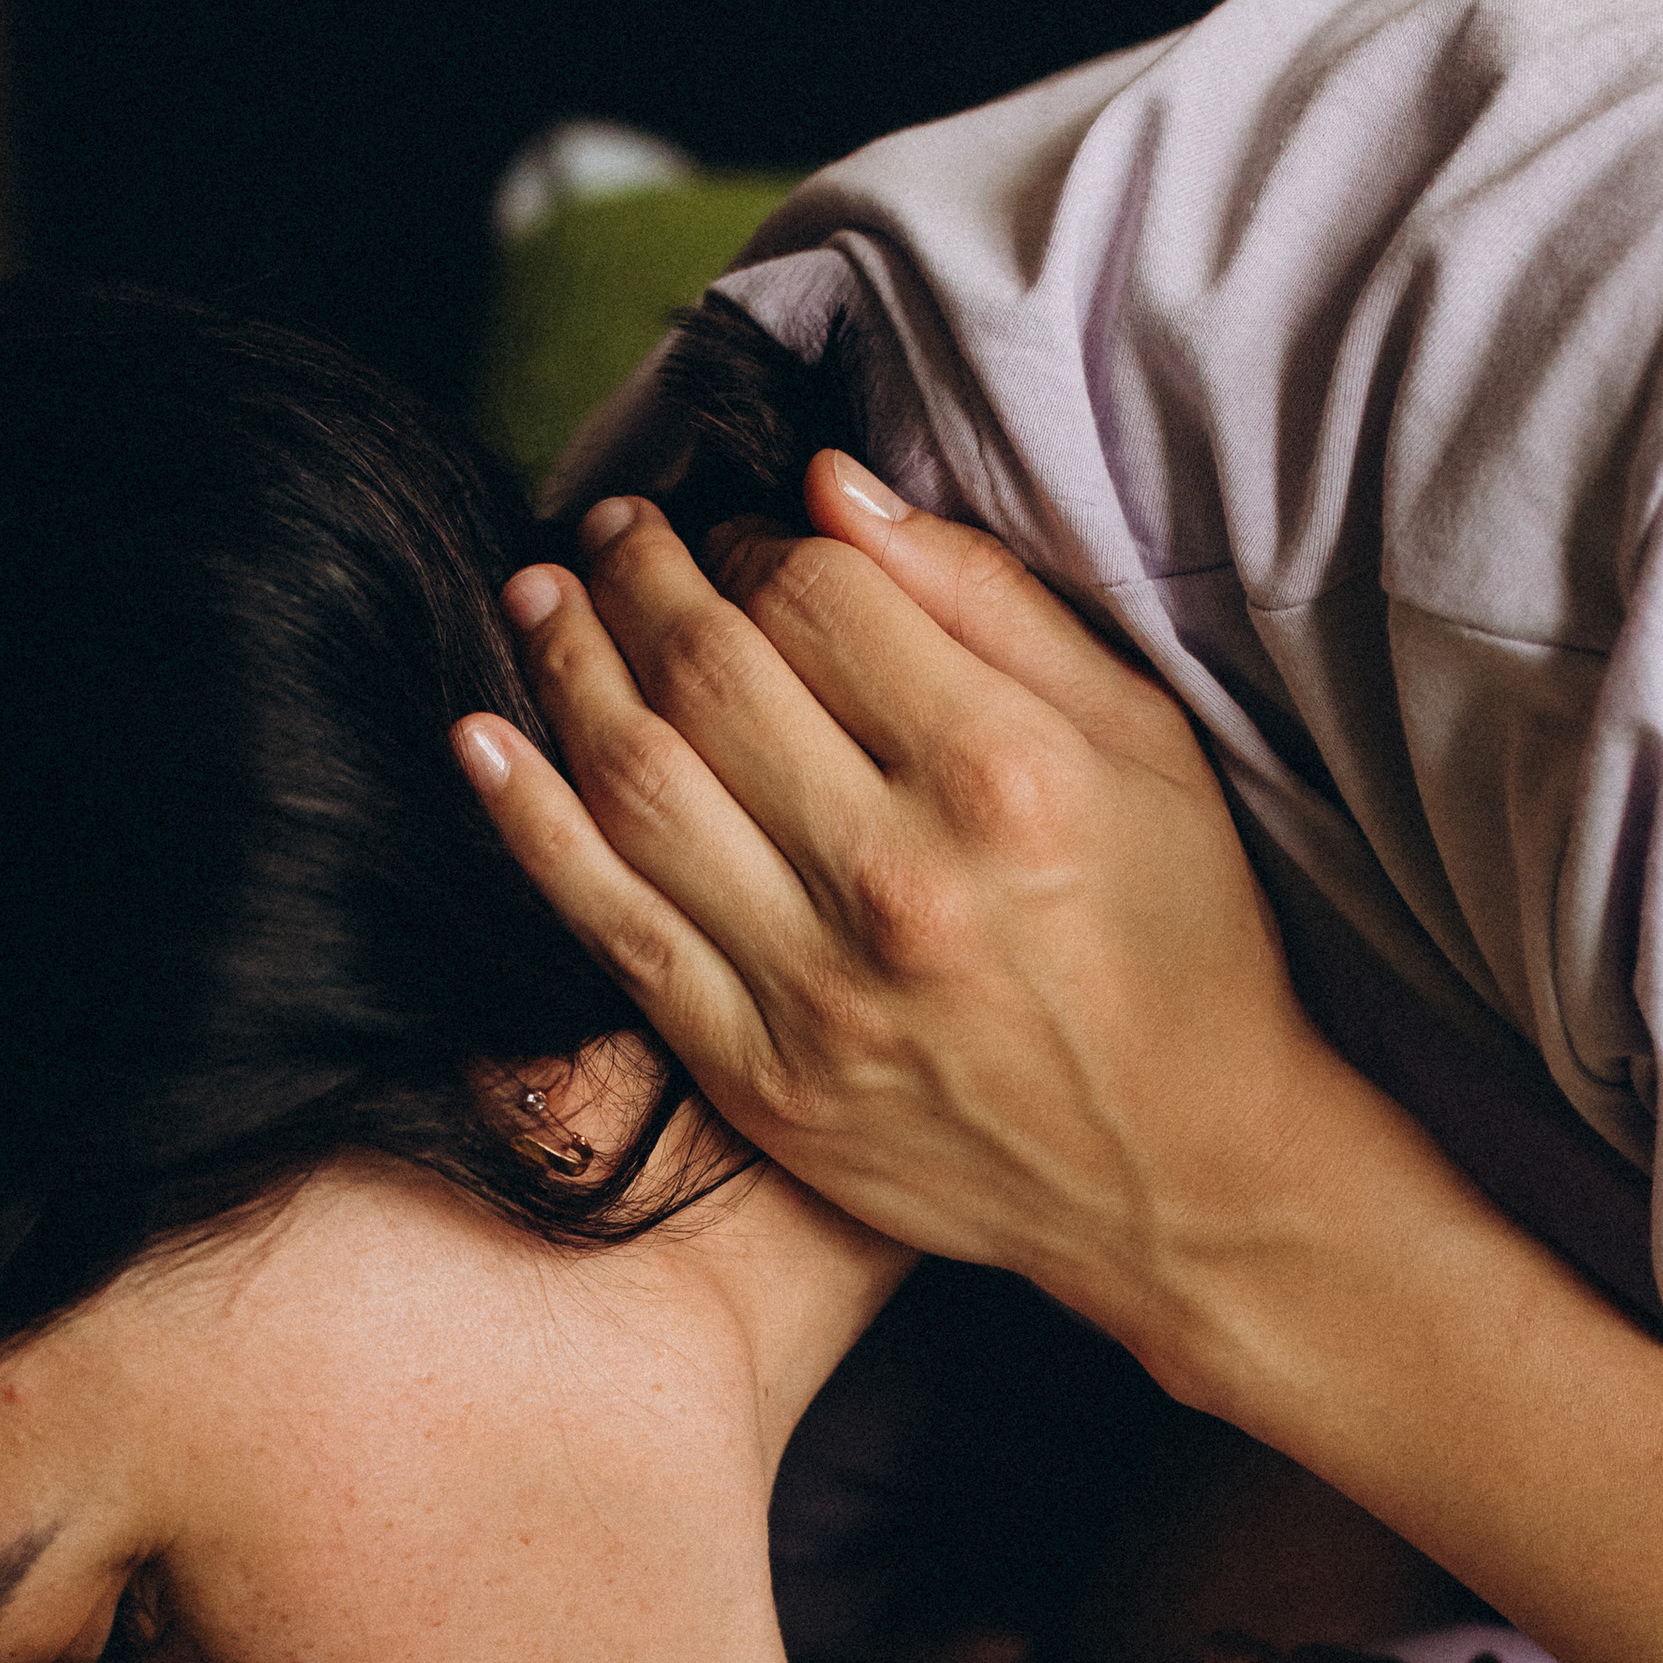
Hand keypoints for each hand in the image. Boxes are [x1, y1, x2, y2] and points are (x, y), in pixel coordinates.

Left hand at [464, 459, 1349, 1383]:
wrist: (1180, 1172)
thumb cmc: (1178, 940)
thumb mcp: (1144, 743)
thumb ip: (991, 605)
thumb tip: (835, 490)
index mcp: (1003, 774)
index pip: (814, 599)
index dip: (755, 540)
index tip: (742, 533)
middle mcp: (898, 876)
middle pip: (709, 672)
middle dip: (640, 576)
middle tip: (613, 532)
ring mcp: (815, 986)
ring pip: (638, 782)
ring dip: (566, 667)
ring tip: (539, 599)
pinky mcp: (760, 1073)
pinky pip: (612, 926)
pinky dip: (531, 824)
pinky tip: (483, 743)